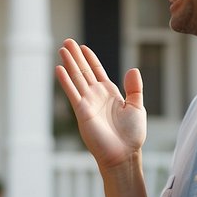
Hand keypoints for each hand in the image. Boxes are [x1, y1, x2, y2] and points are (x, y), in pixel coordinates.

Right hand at [55, 38, 145, 168]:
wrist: (123, 154)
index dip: (90, 59)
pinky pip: (72, 93)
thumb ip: (134, 88)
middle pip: (83, 71)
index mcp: (110, 93)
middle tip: (67, 41)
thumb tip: (133, 69)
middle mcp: (96, 96)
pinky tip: (59, 69)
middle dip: (75, 56)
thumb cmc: (131, 135)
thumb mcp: (137, 107)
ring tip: (62, 49)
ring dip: (69, 64)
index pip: (97, 71)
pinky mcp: (82, 112)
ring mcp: (88, 103)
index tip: (82, 47)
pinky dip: (65, 81)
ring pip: (76, 78)